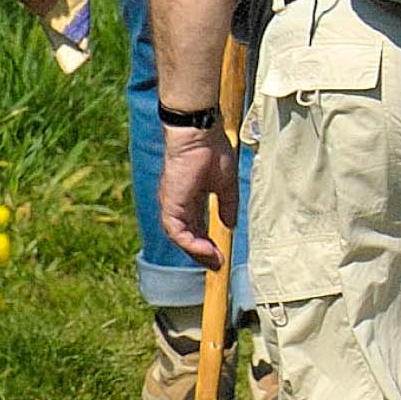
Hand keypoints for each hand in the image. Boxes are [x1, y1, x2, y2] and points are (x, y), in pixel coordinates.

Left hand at [159, 125, 236, 263]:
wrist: (200, 135)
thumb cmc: (212, 151)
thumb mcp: (226, 184)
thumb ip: (227, 206)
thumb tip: (230, 225)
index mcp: (189, 199)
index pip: (194, 228)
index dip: (206, 244)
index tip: (221, 255)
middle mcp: (177, 204)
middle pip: (186, 237)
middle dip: (202, 253)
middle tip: (218, 264)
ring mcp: (172, 205)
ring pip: (180, 238)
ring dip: (196, 252)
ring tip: (214, 261)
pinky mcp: (170, 204)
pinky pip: (177, 232)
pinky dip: (190, 244)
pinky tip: (207, 250)